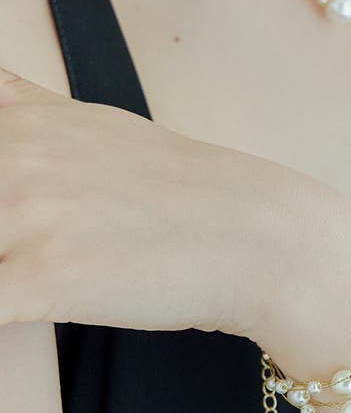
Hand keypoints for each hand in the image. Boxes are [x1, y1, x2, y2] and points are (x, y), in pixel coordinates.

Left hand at [0, 66, 341, 337]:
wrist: (263, 242)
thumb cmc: (198, 197)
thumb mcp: (106, 131)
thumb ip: (35, 115)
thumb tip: (2, 92)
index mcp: (22, 123)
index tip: (20, 238)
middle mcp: (14, 156)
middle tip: (35, 264)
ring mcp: (24, 215)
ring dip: (4, 274)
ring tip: (43, 290)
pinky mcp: (42, 276)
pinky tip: (31, 319)